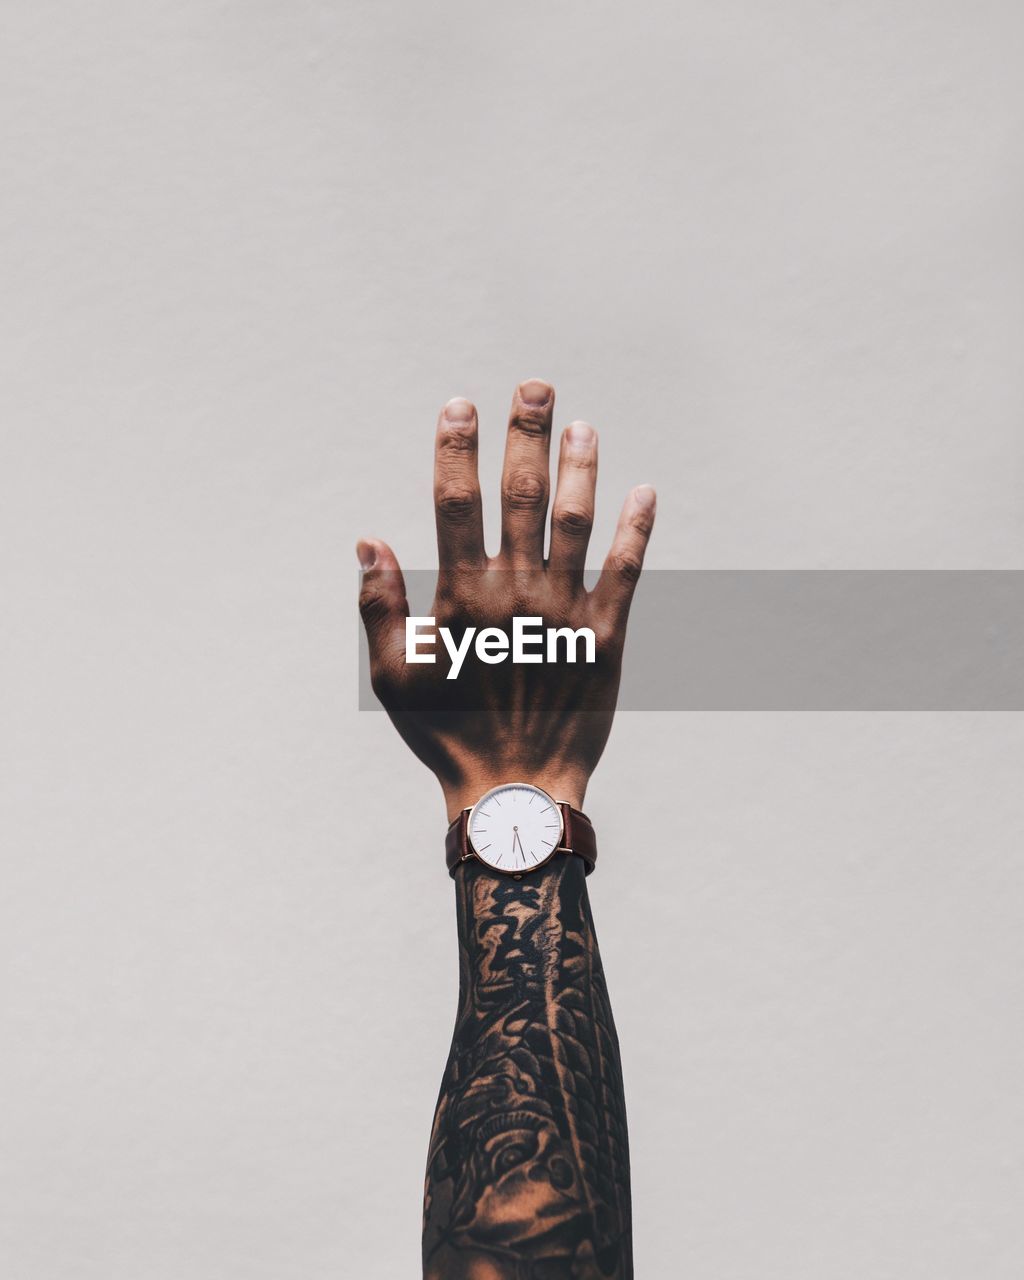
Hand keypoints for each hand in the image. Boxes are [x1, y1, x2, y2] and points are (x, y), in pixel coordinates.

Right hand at [357, 379, 654, 819]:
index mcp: (461, 598)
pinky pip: (626, 572)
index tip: (461, 406)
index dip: (457, 448)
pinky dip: (636, 530)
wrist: (515, 791)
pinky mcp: (607, 637)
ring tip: (583, 425)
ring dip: (580, 468)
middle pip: (521, 495)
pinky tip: (645, 492)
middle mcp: (515, 593)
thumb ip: (379, 606)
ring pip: (575, 522)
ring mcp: (565, 612)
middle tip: (537, 388)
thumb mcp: (392, 677)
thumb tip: (369, 541)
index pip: (455, 503)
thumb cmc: (446, 735)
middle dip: (527, 435)